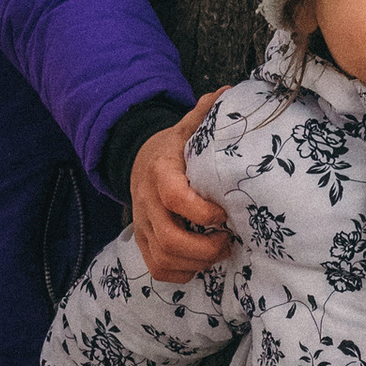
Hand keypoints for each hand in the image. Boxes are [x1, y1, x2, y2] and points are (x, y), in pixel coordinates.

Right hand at [130, 107, 234, 280]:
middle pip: (170, 239)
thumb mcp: (185, 128)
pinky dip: (181, 273)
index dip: (202, 211)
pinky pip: (157, 269)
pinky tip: (199, 262)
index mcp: (160, 173)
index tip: (224, 214)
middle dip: (204, 248)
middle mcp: (146, 202)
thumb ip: (205, 114)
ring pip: (163, 259)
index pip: (175, 198)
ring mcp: (142, 225)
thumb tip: (229, 92)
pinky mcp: (142, 241)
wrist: (136, 161)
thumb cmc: (171, 149)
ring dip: (196, 263)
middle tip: (227, 242)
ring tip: (218, 252)